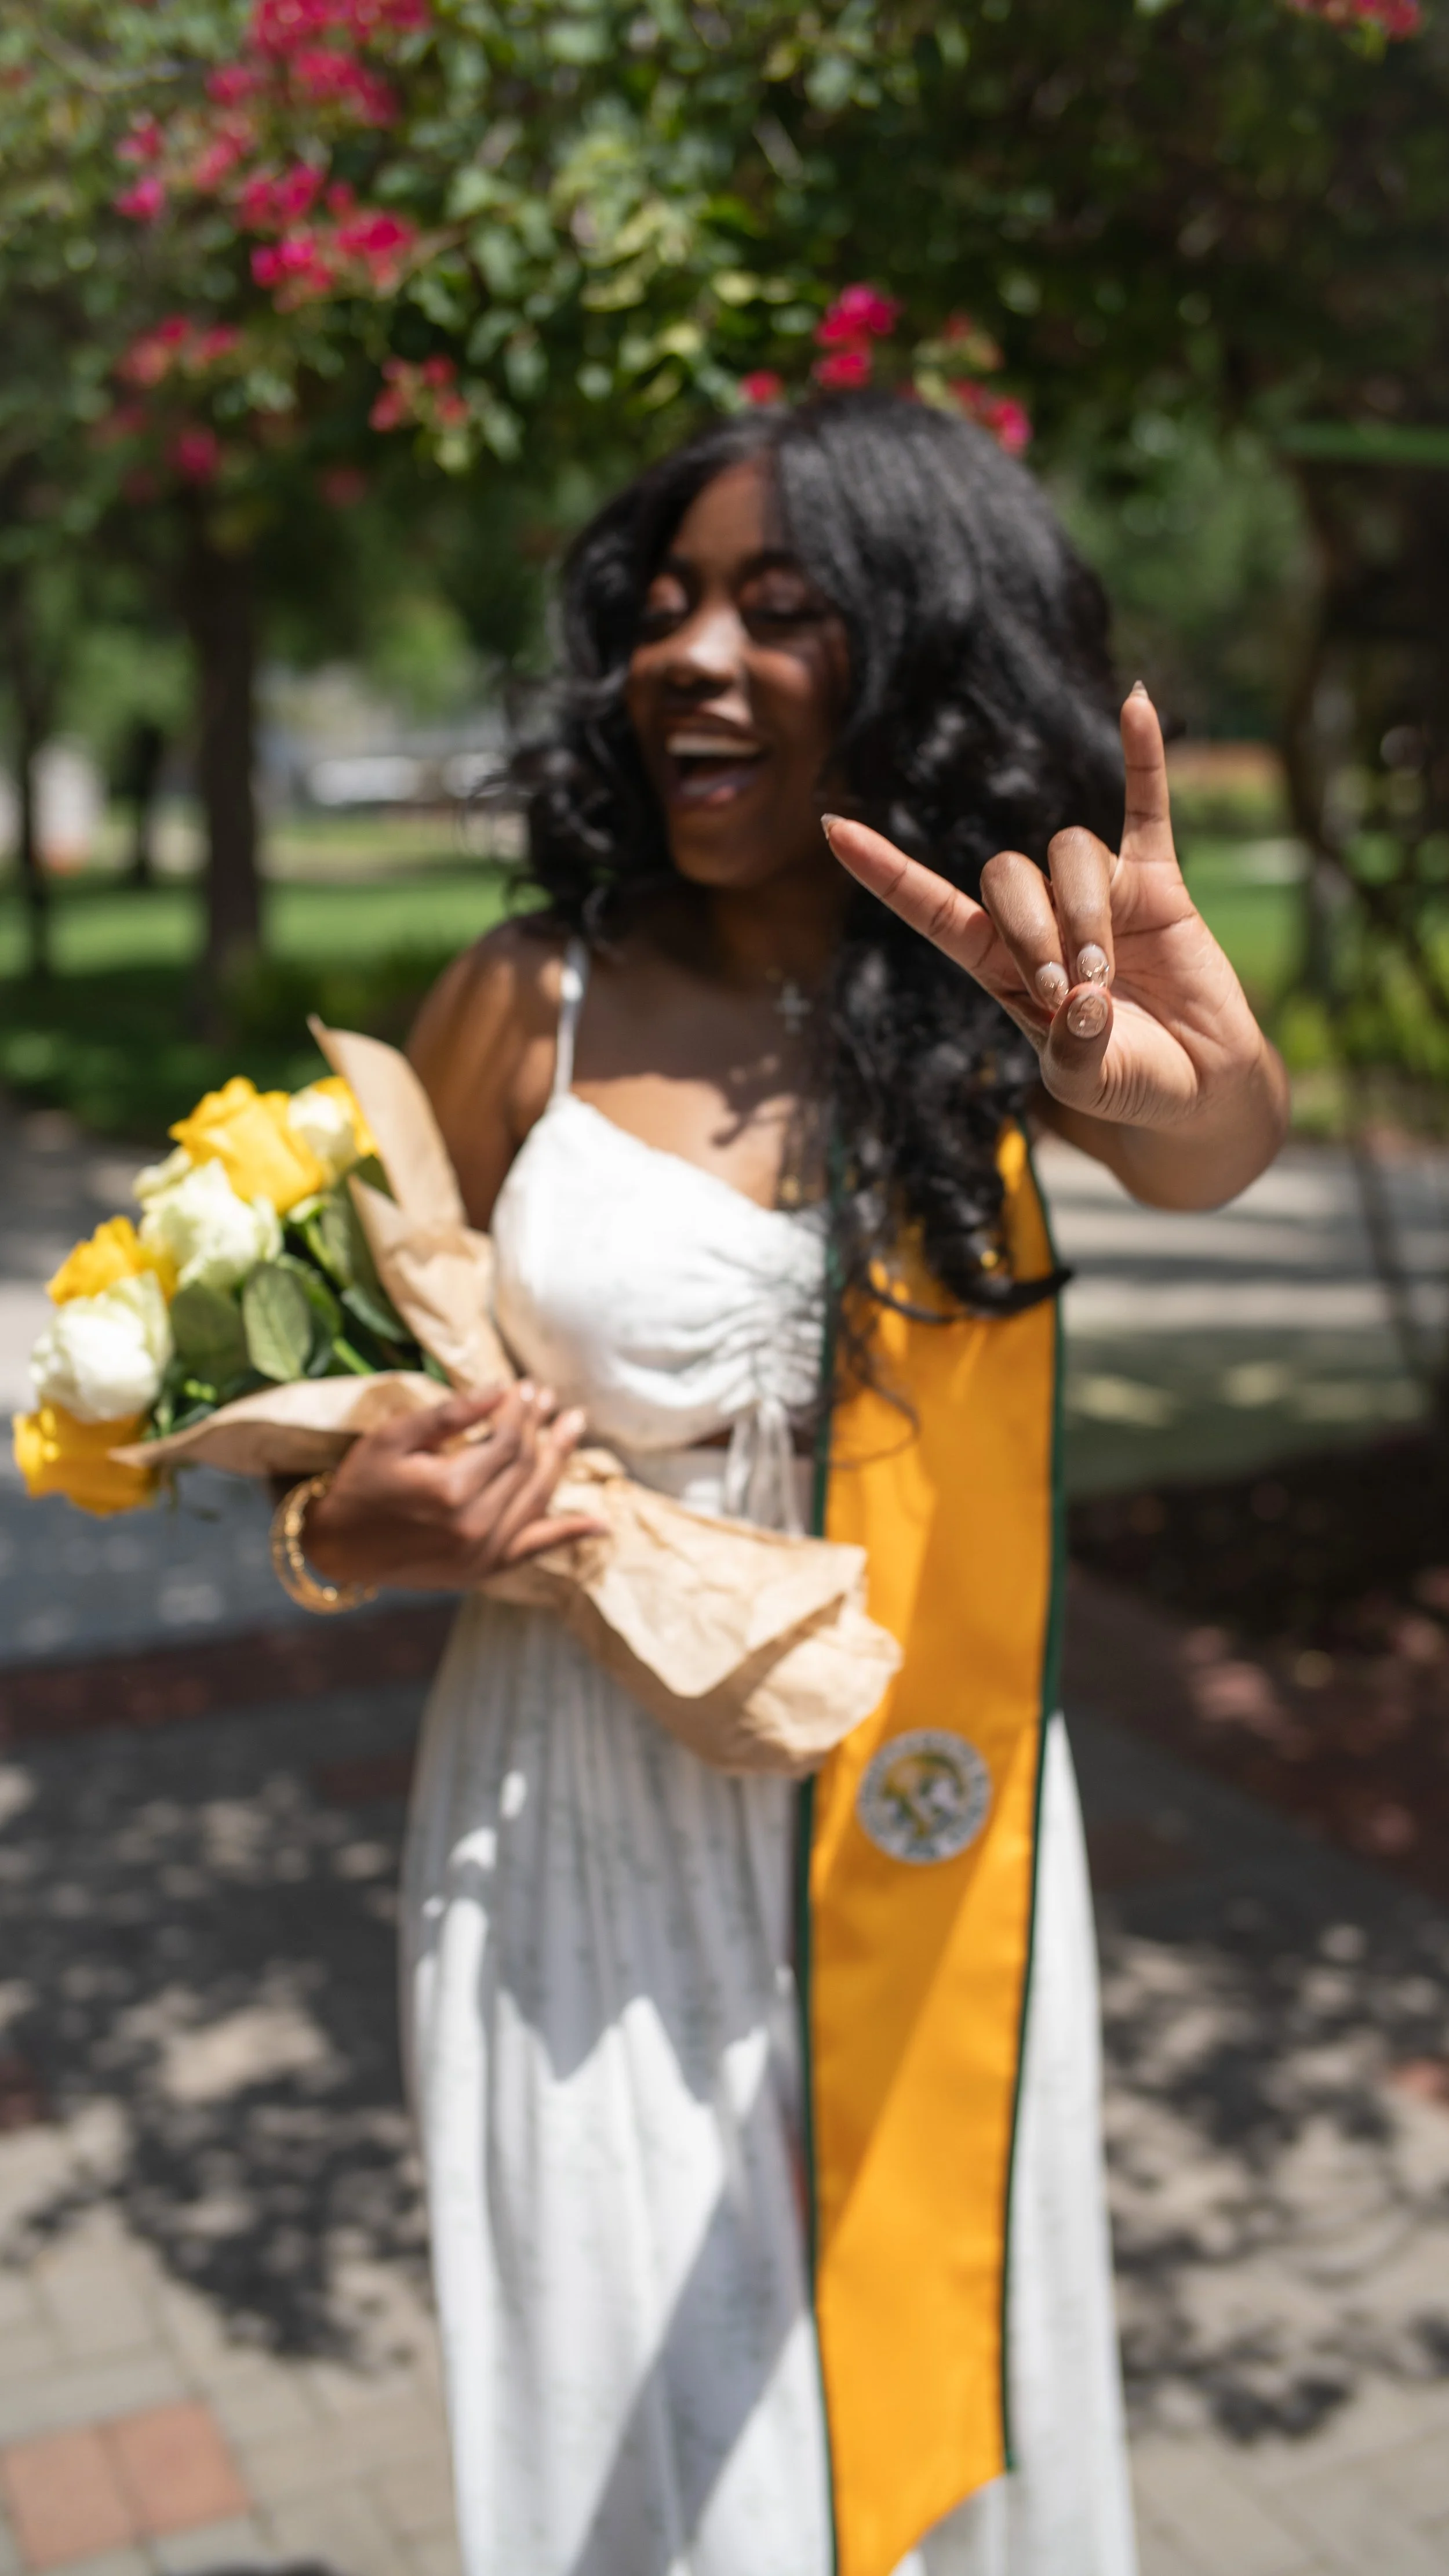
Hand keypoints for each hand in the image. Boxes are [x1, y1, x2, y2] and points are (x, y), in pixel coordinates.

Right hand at [305, 1381, 605, 1592]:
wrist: (339, 1548)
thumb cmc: (361, 1484)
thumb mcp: (393, 1437)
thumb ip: (450, 1414)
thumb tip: (501, 1388)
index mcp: (452, 1489)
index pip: (507, 1440)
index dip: (521, 1410)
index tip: (527, 1385)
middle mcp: (475, 1525)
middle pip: (527, 1466)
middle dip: (541, 1427)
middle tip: (550, 1398)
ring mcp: (484, 1553)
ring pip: (537, 1498)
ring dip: (560, 1461)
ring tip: (573, 1426)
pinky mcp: (485, 1570)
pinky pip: (536, 1548)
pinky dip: (569, 1535)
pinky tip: (600, 1524)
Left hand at [823, 685, 1286, 1205]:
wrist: (1196, 1085)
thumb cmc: (1127, 1083)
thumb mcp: (1084, 1081)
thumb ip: (1073, 1050)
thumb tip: (1084, 1001)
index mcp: (998, 965)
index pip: (932, 907)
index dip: (886, 871)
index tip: (832, 827)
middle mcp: (1040, 917)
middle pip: (1007, 874)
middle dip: (1031, 932)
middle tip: (1064, 992)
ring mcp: (1097, 893)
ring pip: (1071, 854)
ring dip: (1084, 913)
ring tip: (1107, 974)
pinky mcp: (1156, 882)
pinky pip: (1146, 806)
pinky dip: (1141, 759)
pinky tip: (1134, 700)